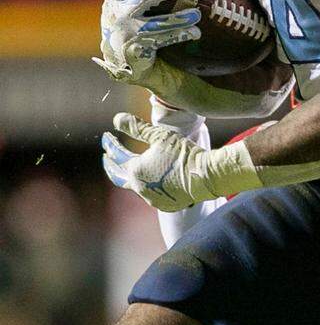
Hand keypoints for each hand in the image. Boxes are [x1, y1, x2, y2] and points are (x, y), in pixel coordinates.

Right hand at [93, 0, 200, 84]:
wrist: (121, 65)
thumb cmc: (129, 33)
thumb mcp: (124, 14)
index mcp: (112, 2)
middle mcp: (117, 16)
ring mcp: (127, 33)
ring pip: (157, 23)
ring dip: (180, 19)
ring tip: (197, 15)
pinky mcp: (136, 49)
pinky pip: (163, 40)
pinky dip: (180, 35)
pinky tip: (195, 33)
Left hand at [101, 112, 257, 211]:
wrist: (207, 177)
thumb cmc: (184, 153)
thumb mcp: (160, 136)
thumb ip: (137, 128)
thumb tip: (116, 119)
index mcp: (135, 170)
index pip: (116, 154)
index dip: (110, 143)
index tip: (107, 136)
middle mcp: (139, 188)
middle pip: (118, 176)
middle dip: (111, 166)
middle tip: (107, 158)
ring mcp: (152, 199)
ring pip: (135, 186)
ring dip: (131, 176)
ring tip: (132, 168)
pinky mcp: (165, 205)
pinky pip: (151, 195)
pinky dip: (147, 186)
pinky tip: (152, 180)